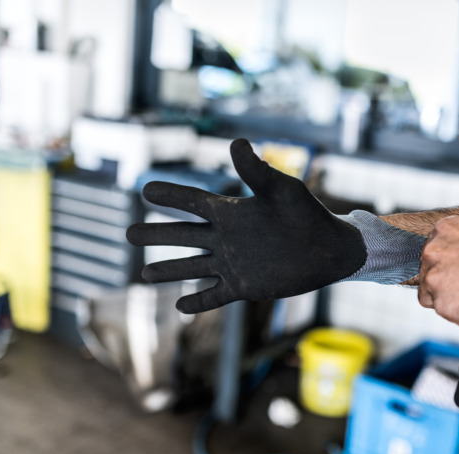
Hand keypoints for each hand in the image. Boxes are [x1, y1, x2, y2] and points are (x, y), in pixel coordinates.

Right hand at [126, 139, 366, 312]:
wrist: (330, 249)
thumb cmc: (307, 214)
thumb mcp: (280, 189)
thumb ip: (256, 171)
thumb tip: (235, 141)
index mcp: (231, 212)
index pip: (192, 202)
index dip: (170, 195)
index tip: (145, 189)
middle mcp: (226, 238)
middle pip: (183, 235)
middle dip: (156, 234)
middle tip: (129, 233)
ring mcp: (233, 263)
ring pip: (192, 267)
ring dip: (169, 270)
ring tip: (143, 274)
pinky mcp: (244, 287)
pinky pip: (215, 295)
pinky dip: (198, 302)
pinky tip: (180, 306)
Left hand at [418, 216, 458, 329]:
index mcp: (443, 229)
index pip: (432, 250)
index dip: (447, 263)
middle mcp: (433, 252)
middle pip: (428, 271)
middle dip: (445, 280)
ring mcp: (434, 279)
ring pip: (432, 294)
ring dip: (450, 297)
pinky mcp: (442, 304)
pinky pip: (444, 311)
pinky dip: (458, 312)